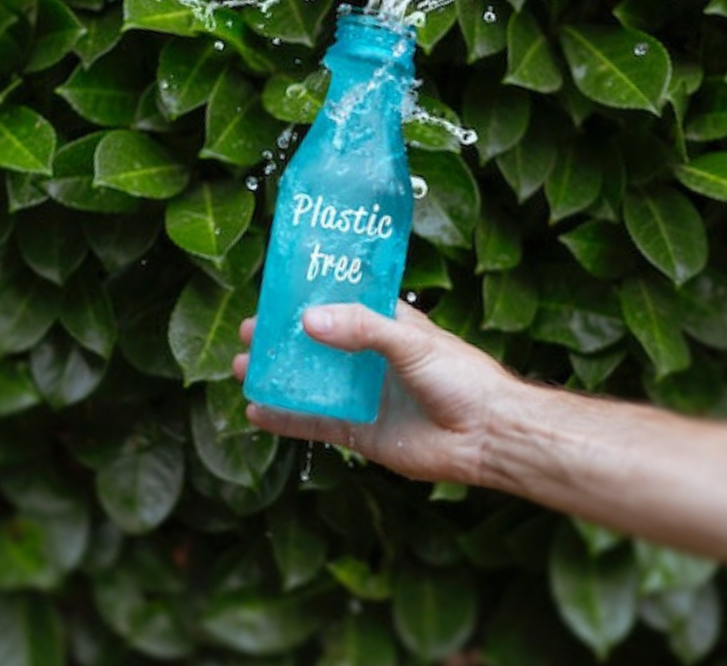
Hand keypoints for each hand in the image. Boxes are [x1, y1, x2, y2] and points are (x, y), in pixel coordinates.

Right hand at [233, 302, 512, 484]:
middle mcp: (370, 356)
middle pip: (316, 343)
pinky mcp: (359, 431)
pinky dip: (285, 418)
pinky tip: (256, 411)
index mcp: (387, 324)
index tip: (274, 291)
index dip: (308, 297)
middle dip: (282, 337)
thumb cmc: (461, 377)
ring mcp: (362, 394)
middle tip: (248, 331)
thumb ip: (362, 329)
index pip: (340, 302)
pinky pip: (313, 422)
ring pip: (308, 381)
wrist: (486, 435)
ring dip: (276, 374)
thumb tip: (309, 321)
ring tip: (240, 367)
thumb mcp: (410, 342)